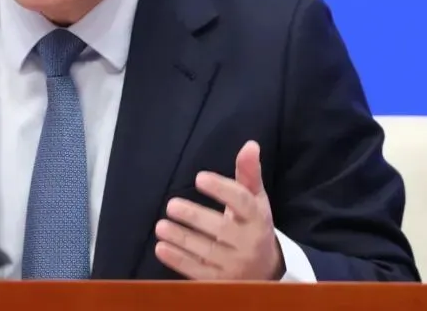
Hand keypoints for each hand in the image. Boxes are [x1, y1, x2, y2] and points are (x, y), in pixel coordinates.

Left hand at [154, 140, 283, 280]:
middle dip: (194, 217)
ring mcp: (234, 266)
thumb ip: (249, 174)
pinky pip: (198, 272)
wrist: (265, 271)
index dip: (221, 189)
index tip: (199, 177)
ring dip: (181, 239)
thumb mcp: (255, 200)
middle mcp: (248, 243)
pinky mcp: (220, 282)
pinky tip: (161, 248)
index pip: (241, 202)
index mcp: (257, 218)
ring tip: (161, 226)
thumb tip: (250, 144)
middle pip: (221, 229)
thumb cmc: (253, 226)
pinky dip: (178, 261)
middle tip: (171, 205)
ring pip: (206, 252)